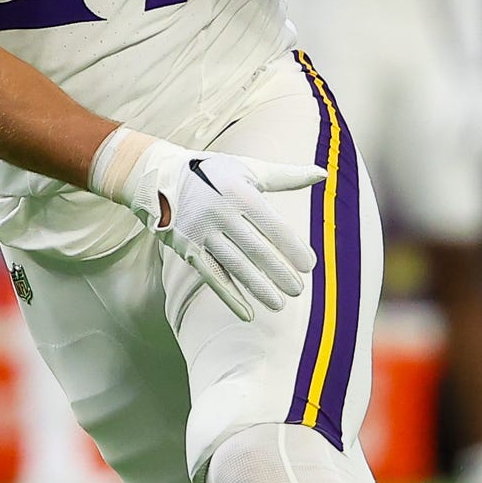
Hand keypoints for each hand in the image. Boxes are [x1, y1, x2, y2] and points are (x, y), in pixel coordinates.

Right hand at [90, 126, 324, 320]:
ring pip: (236, 266)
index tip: (309, 266)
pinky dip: (230, 297)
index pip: (272, 225)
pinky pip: (212, 277)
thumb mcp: (248, 169)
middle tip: (298, 290)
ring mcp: (202, 233)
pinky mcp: (188, 249)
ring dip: (258, 288)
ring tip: (279, 304)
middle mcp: (221, 213)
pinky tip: (248, 313)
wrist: (159, 177)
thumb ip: (286, 176)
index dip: (291, 247)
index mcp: (240, 193)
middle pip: (256, 249)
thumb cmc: (212, 173)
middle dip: (279, 272)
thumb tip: (322, 173)